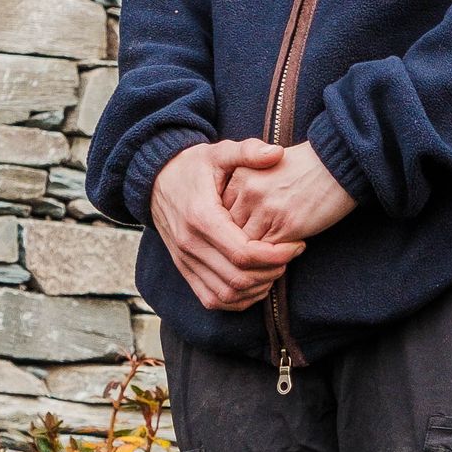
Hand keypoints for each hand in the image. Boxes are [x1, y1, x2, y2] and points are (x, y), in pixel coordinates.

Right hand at [151, 140, 298, 311]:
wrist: (155, 181)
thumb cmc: (193, 167)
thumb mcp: (218, 152)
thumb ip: (247, 151)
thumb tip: (276, 153)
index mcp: (201, 218)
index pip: (244, 253)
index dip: (276, 256)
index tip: (296, 245)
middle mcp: (190, 245)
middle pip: (238, 278)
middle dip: (271, 272)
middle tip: (289, 256)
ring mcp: (185, 261)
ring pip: (227, 294)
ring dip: (257, 288)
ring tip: (275, 269)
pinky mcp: (184, 270)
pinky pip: (212, 298)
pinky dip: (238, 299)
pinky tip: (256, 283)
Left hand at [222, 142, 356, 248]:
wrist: (337, 163)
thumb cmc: (304, 167)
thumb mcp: (265, 168)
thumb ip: (244, 190)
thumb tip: (232, 222)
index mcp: (241, 175)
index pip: (221, 213)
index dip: (229, 227)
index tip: (239, 232)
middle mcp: (249, 192)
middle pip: (230, 231)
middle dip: (239, 243)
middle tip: (249, 251)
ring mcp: (266, 209)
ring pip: (247, 245)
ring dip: (256, 254)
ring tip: (266, 256)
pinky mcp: (286, 225)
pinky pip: (269, 252)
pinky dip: (274, 256)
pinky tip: (283, 252)